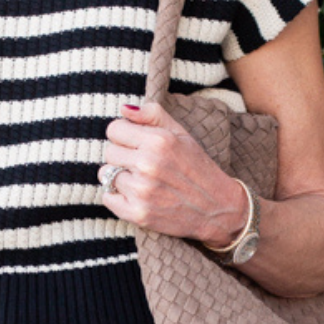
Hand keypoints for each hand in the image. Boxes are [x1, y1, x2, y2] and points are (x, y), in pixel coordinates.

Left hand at [99, 99, 248, 246]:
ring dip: (120, 177)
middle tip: (139, 164)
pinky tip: (133, 195)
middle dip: (121, 156)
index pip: (114, 129)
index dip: (123, 135)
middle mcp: (148, 165)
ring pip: (107, 175)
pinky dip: (115, 196)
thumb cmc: (197, 167)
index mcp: (158, 141)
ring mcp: (142, 191)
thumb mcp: (181, 133)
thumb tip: (124, 109)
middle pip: (109, 152)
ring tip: (141, 181)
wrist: (216, 208)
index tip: (134, 143)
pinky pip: (107, 198)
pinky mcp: (138, 214)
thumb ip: (152, 115)